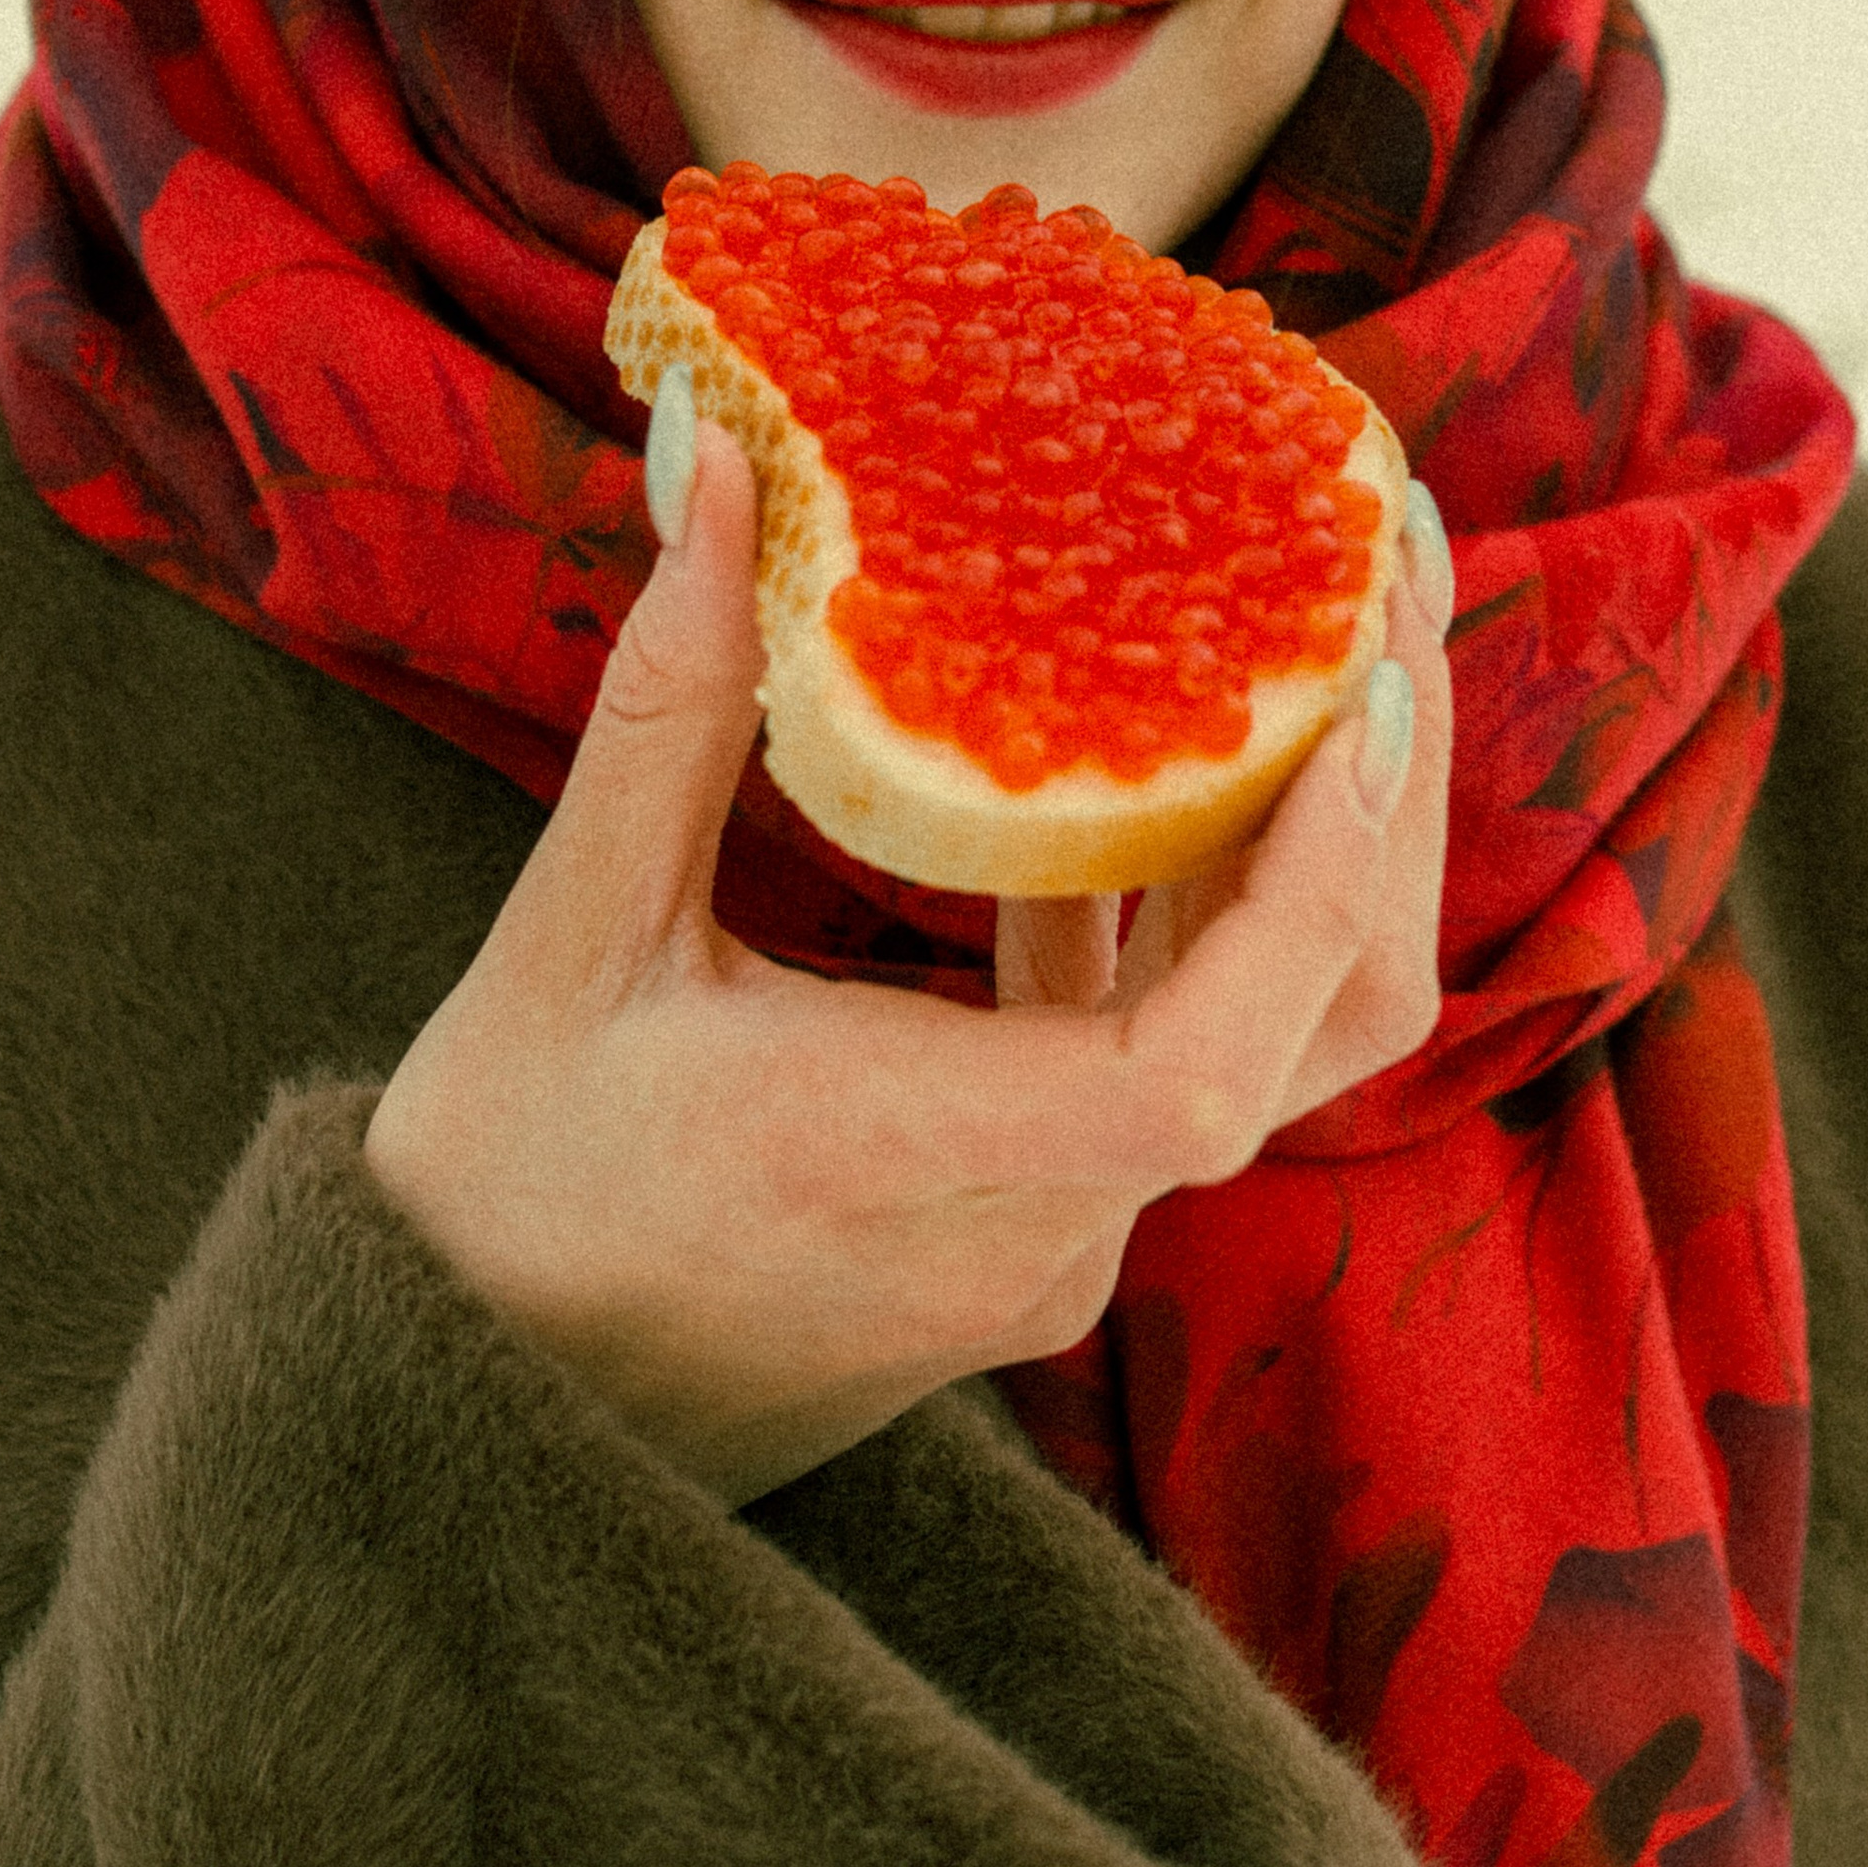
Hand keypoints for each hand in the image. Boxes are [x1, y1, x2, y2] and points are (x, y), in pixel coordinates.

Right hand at [363, 424, 1451, 1507]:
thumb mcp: (569, 933)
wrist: (480, 1414)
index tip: (1353, 709)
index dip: (1307, 893)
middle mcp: (1025, 1228)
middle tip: (1387, 583)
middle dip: (1384, 814)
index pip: (1194, 1073)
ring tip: (1330, 635)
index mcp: (896, 1157)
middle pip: (1312, 1038)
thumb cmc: (494, 1191)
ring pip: (1273, 1048)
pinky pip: (1177, 1055)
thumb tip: (715, 452)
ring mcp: (1052, 1241)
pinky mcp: (1044, 1226)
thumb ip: (672, 696)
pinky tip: (1181, 762)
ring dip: (1319, 851)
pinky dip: (1204, 912)